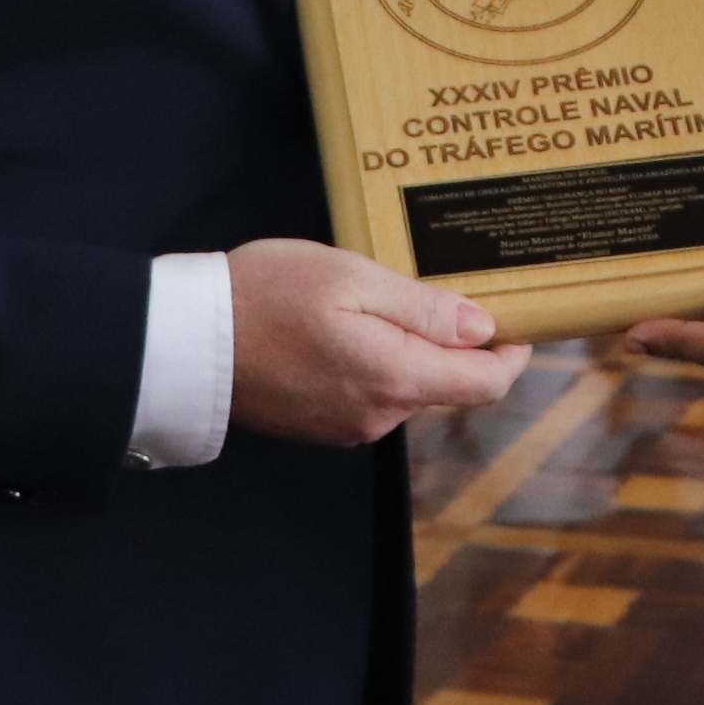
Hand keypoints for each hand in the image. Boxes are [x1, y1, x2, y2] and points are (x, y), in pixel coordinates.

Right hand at [226, 239, 531, 444]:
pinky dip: (378, 362)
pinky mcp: (323, 425)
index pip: (485, 384)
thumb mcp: (351, 278)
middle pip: (448, 385)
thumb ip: (423, 308)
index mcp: (395, 378)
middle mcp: (380, 415)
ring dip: (413, 350)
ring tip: (385, 298)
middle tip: (447, 288)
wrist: (185, 342)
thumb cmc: (264, 296)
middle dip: (459, 344)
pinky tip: (348, 325)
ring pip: (408, 387)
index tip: (518, 319)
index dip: (512, 352)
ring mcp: (349, 426)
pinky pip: (372, 395)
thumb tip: (483, 328)